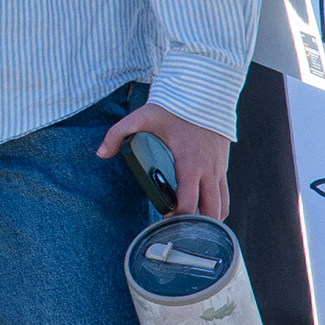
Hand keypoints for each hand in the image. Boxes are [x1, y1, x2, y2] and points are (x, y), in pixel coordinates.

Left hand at [99, 103, 231, 220]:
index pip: (188, 203)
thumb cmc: (174, 107)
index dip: (176, 218)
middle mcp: (209, 170)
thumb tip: (100, 153)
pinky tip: (199, 212)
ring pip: (222, 206)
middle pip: (211, 212)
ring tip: (188, 227)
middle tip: (177, 232)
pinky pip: (224, 194)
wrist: (204, 93)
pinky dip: (215, 207)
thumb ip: (117, 134)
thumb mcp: (141, 117)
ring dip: (208, 220)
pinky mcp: (222, 166)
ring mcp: (219, 169)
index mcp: (190, 163)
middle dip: (196, 226)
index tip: (163, 222)